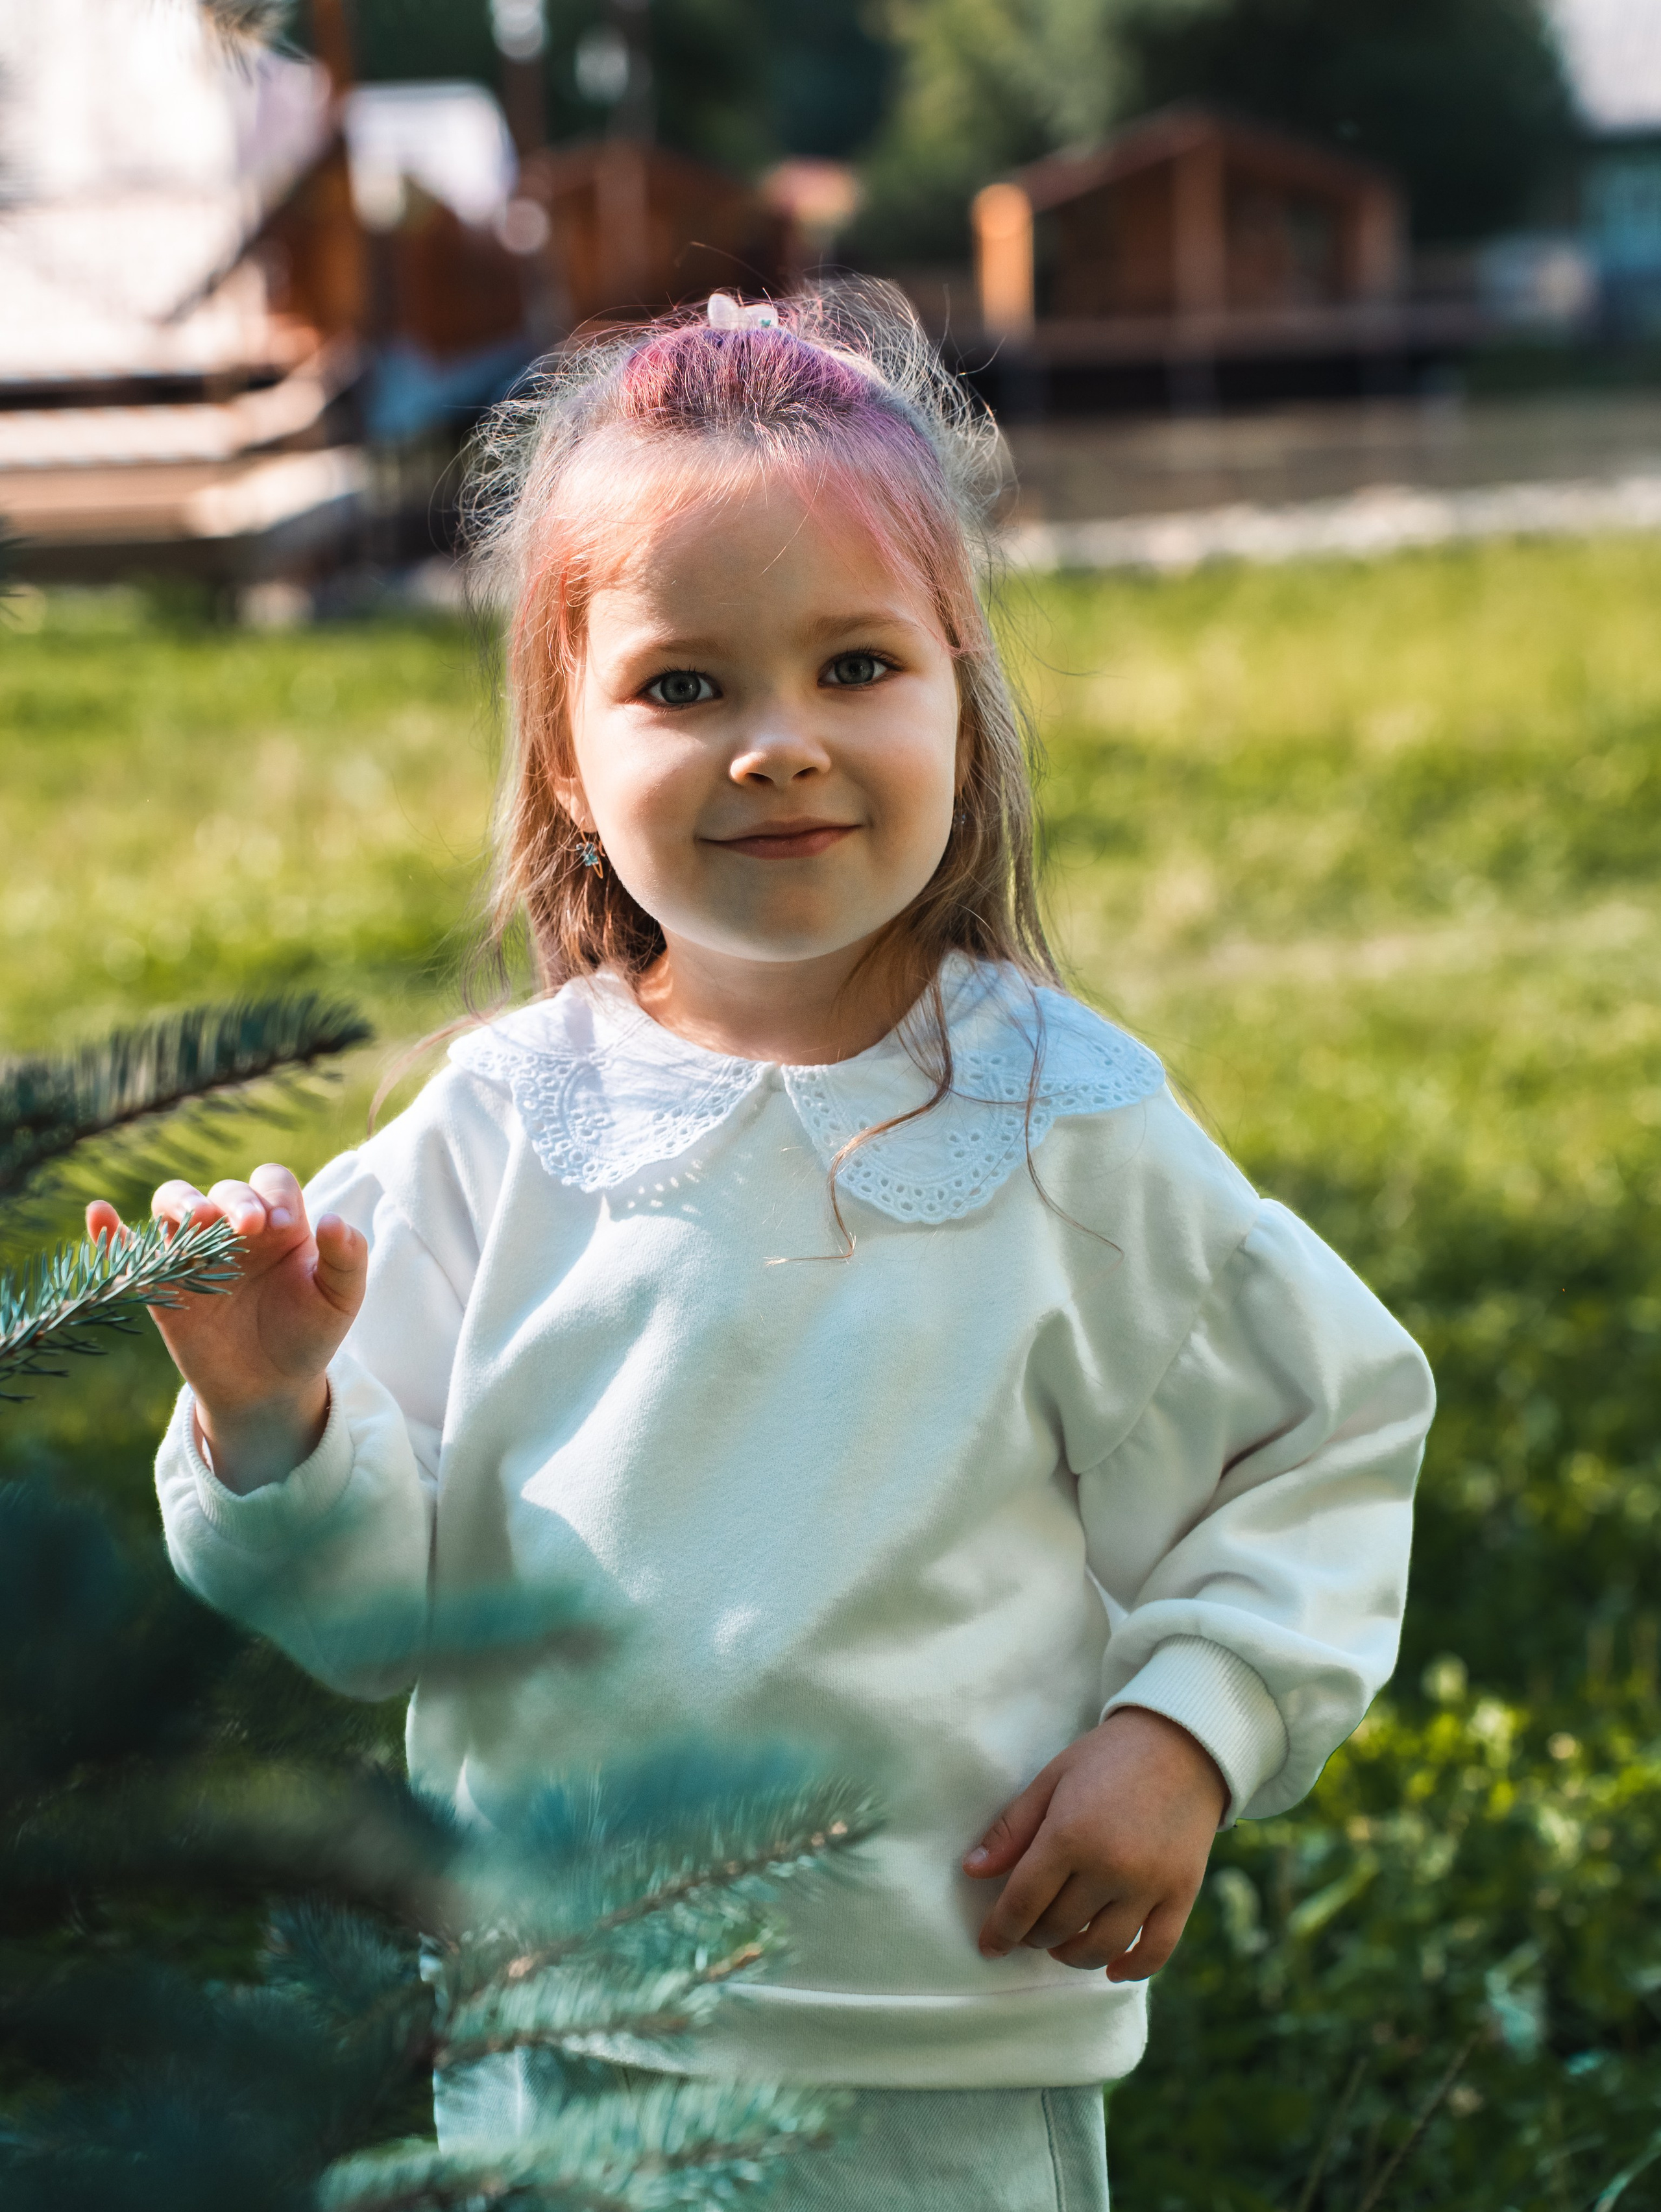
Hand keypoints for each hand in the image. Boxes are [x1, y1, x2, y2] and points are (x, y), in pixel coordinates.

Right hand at [85, 1164, 366, 1492]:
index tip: (282, 1229)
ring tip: (195, 1219)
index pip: (272, 1182)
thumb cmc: (309, 1334)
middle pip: (224, 1189)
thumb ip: (347, 1259)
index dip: (274, 1196)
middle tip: (247, 1228)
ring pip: (175, 1204)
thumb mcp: (340, 1300)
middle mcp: (235, 1230)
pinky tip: (100, 1215)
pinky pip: (131, 1249)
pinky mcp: (163, 1283)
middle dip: (233, 1200)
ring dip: (181, 1203)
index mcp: (280, 1224)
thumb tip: (332, 1220)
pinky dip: (112, 1231)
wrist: (271, 1386)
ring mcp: (195, 1253)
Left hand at [962, 1707, 1227, 1980]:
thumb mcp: (1051, 1779)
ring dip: (1073, 1955)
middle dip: (1034, 1937)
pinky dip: (1132, 1969)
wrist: (1181, 1743)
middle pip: (1059, 1927)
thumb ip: (1012, 1829)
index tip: (989, 1946)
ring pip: (1102, 1946)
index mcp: (1070, 1834)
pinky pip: (1156, 1950)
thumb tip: (973, 1872)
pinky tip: (1111, 1969)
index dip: (1001, 1930)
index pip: (1024, 1901)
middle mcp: (1110, 1866)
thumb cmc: (1106, 1758)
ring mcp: (1150, 1884)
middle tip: (1027, 1931)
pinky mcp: (1183, 1893)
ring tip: (1061, 1946)